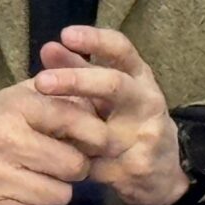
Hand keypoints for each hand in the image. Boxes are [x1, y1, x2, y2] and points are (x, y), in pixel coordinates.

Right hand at [0, 81, 110, 204]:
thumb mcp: (22, 95)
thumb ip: (65, 95)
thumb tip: (110, 107)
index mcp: (17, 104)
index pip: (77, 121)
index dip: (97, 135)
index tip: (98, 141)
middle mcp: (4, 138)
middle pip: (74, 166)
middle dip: (76, 166)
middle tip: (63, 161)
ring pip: (58, 194)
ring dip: (56, 188)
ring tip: (40, 175)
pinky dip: (33, 204)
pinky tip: (18, 189)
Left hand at [30, 25, 187, 204]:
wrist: (166, 170)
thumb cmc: (129, 120)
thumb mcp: (110, 92)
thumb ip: (79, 69)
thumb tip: (48, 47)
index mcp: (140, 78)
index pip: (122, 50)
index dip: (95, 40)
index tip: (66, 34)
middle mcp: (147, 102)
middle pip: (113, 86)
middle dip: (76, 81)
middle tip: (41, 81)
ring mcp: (145, 136)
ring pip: (100, 130)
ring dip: (68, 129)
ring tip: (38, 127)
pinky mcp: (137, 168)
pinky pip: (94, 164)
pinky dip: (71, 159)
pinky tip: (52, 158)